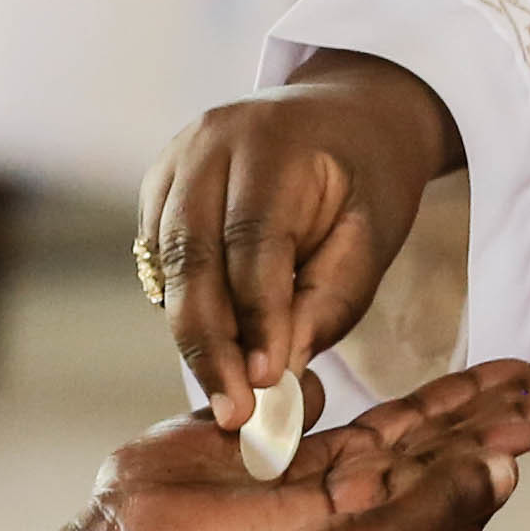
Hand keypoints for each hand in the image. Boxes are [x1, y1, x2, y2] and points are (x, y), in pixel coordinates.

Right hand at [146, 56, 458, 407]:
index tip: (266, 382)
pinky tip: (215, 341)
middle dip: (208, 343)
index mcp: (273, 140)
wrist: (342, 118)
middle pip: (191, 254)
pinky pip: (158, 260)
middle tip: (232, 412)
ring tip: (226, 392)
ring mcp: (174, 160)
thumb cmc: (365, 183)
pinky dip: (182, 306)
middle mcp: (209, 142)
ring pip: (166, 263)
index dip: (256, 316)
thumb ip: (329, 300)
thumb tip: (278, 370)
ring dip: (192, 334)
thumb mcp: (372, 236)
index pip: (252, 240)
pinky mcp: (157, 186)